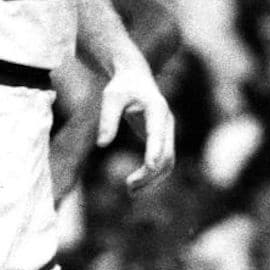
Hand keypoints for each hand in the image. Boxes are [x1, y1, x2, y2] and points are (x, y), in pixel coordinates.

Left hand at [96, 64, 174, 194]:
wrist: (135, 78)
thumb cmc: (122, 87)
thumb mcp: (110, 97)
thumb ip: (107, 119)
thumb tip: (102, 144)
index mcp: (157, 108)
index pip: (158, 133)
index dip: (154, 149)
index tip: (148, 167)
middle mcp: (167, 122)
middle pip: (166, 154)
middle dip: (150, 173)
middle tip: (128, 187)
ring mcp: (167, 132)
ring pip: (168, 162)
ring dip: (152, 179)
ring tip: (130, 191)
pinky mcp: (162, 139)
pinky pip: (163, 161)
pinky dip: (152, 175)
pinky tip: (135, 185)